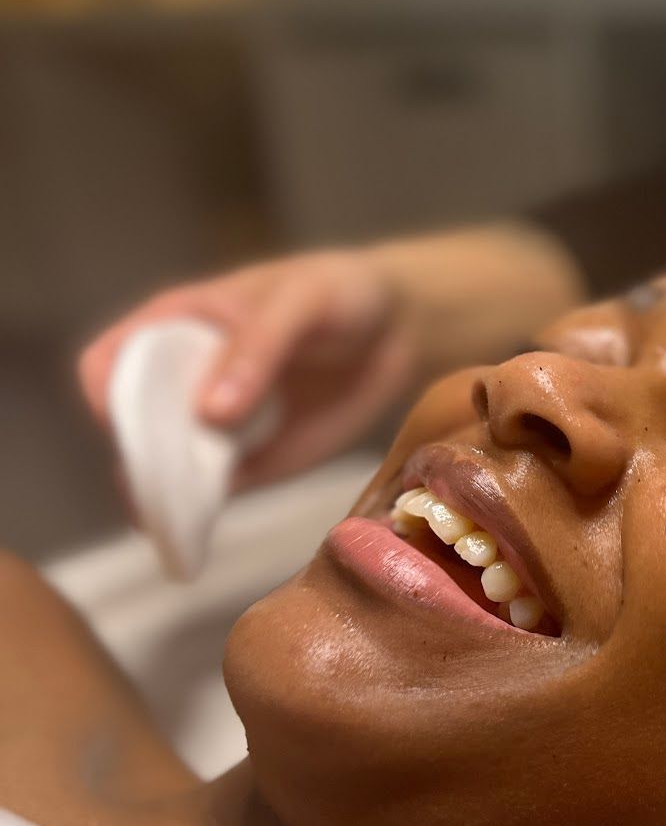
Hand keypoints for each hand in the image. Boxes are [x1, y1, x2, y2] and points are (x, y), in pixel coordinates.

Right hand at [78, 224, 583, 489]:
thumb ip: (257, 348)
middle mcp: (179, 380)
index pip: (107, 364)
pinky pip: (206, 495)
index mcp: (173, 326)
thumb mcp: (301, 301)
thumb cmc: (339, 294)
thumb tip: (209, 413)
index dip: (107, 394)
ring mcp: (210, 427)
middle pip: (128, 427)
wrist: (397, 331)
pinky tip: (189, 532)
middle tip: (166, 482)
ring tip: (174, 515)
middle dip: (135, 456)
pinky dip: (192, 516)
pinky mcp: (247, 465)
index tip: (136, 422)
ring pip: (159, 468)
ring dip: (157, 496)